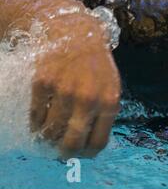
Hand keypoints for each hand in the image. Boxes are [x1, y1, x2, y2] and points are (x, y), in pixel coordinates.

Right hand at [30, 21, 120, 158]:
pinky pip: (35, 117)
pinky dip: (37, 123)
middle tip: (61, 151)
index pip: (98, 141)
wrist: (76, 34)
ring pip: (51, 132)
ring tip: (51, 131)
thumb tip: (93, 140)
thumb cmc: (96, 64)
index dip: (88, 153)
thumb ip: (105, 112)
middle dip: (66, 152)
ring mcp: (64, 92)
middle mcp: (88, 100)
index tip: (81, 154)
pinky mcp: (43, 84)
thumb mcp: (111, 86)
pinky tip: (41, 119)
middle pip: (72, 143)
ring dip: (49, 137)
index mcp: (109, 102)